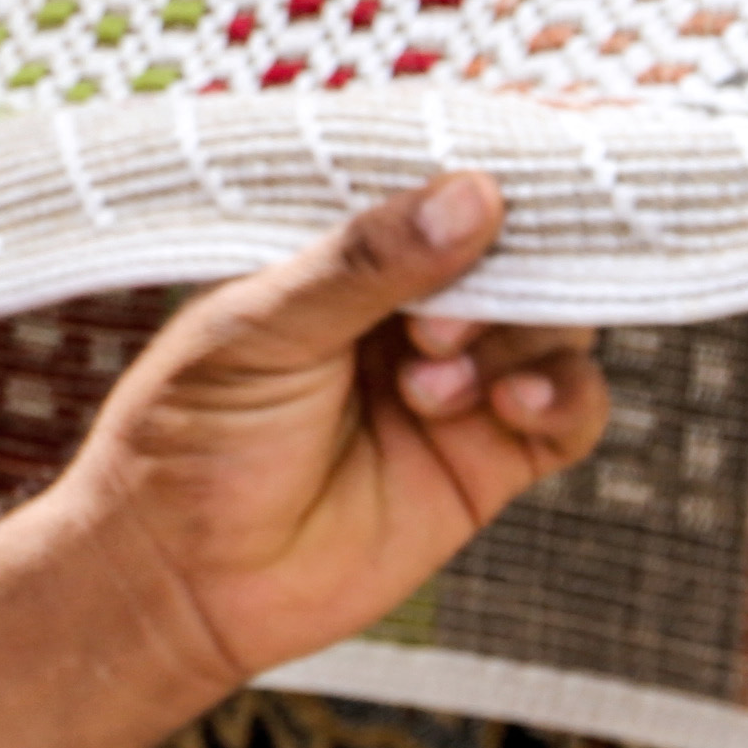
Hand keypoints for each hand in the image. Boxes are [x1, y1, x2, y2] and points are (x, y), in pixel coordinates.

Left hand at [45, 173, 610, 702]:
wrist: (179, 577)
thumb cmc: (191, 434)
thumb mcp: (260, 327)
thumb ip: (365, 262)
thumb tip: (474, 193)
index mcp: (349, 255)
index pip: (440, 191)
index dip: (483, 176)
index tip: (514, 170)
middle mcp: (412, 309)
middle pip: (518, 253)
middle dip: (502, 270)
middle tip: (436, 318)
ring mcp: (456, 382)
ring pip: (553, 325)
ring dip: (517, 336)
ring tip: (431, 376)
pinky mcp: (487, 461)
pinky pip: (569, 411)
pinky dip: (563, 396)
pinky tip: (511, 404)